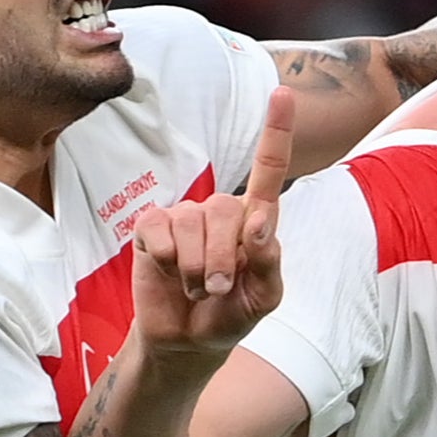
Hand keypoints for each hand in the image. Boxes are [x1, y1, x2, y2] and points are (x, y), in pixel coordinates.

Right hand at [131, 88, 293, 354]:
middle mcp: (220, 211)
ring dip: (193, 268)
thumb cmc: (231, 315)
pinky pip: (159, 231)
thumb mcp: (264, 297)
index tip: (284, 94)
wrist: (186, 342)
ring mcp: (184, 217)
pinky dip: (166, 260)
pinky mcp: (152, 227)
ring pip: (191, 223)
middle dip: (222, 259)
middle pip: (225, 210)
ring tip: (194, 287)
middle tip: (217, 289)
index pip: (268, 171)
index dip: (276, 132)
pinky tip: (167, 272)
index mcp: (254, 221)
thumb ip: (268, 262)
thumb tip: (261, 223)